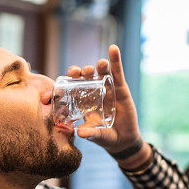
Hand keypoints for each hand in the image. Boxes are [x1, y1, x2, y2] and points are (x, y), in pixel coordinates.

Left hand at [65, 45, 149, 168]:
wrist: (124, 140)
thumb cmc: (106, 138)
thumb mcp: (97, 136)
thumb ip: (91, 134)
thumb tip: (80, 133)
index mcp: (83, 103)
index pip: (72, 89)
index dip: (67, 82)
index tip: (64, 80)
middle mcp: (93, 94)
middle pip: (85, 79)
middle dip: (80, 73)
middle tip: (78, 71)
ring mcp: (107, 90)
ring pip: (100, 74)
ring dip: (98, 67)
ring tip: (99, 64)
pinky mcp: (120, 89)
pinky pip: (117, 73)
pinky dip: (115, 61)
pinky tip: (113, 49)